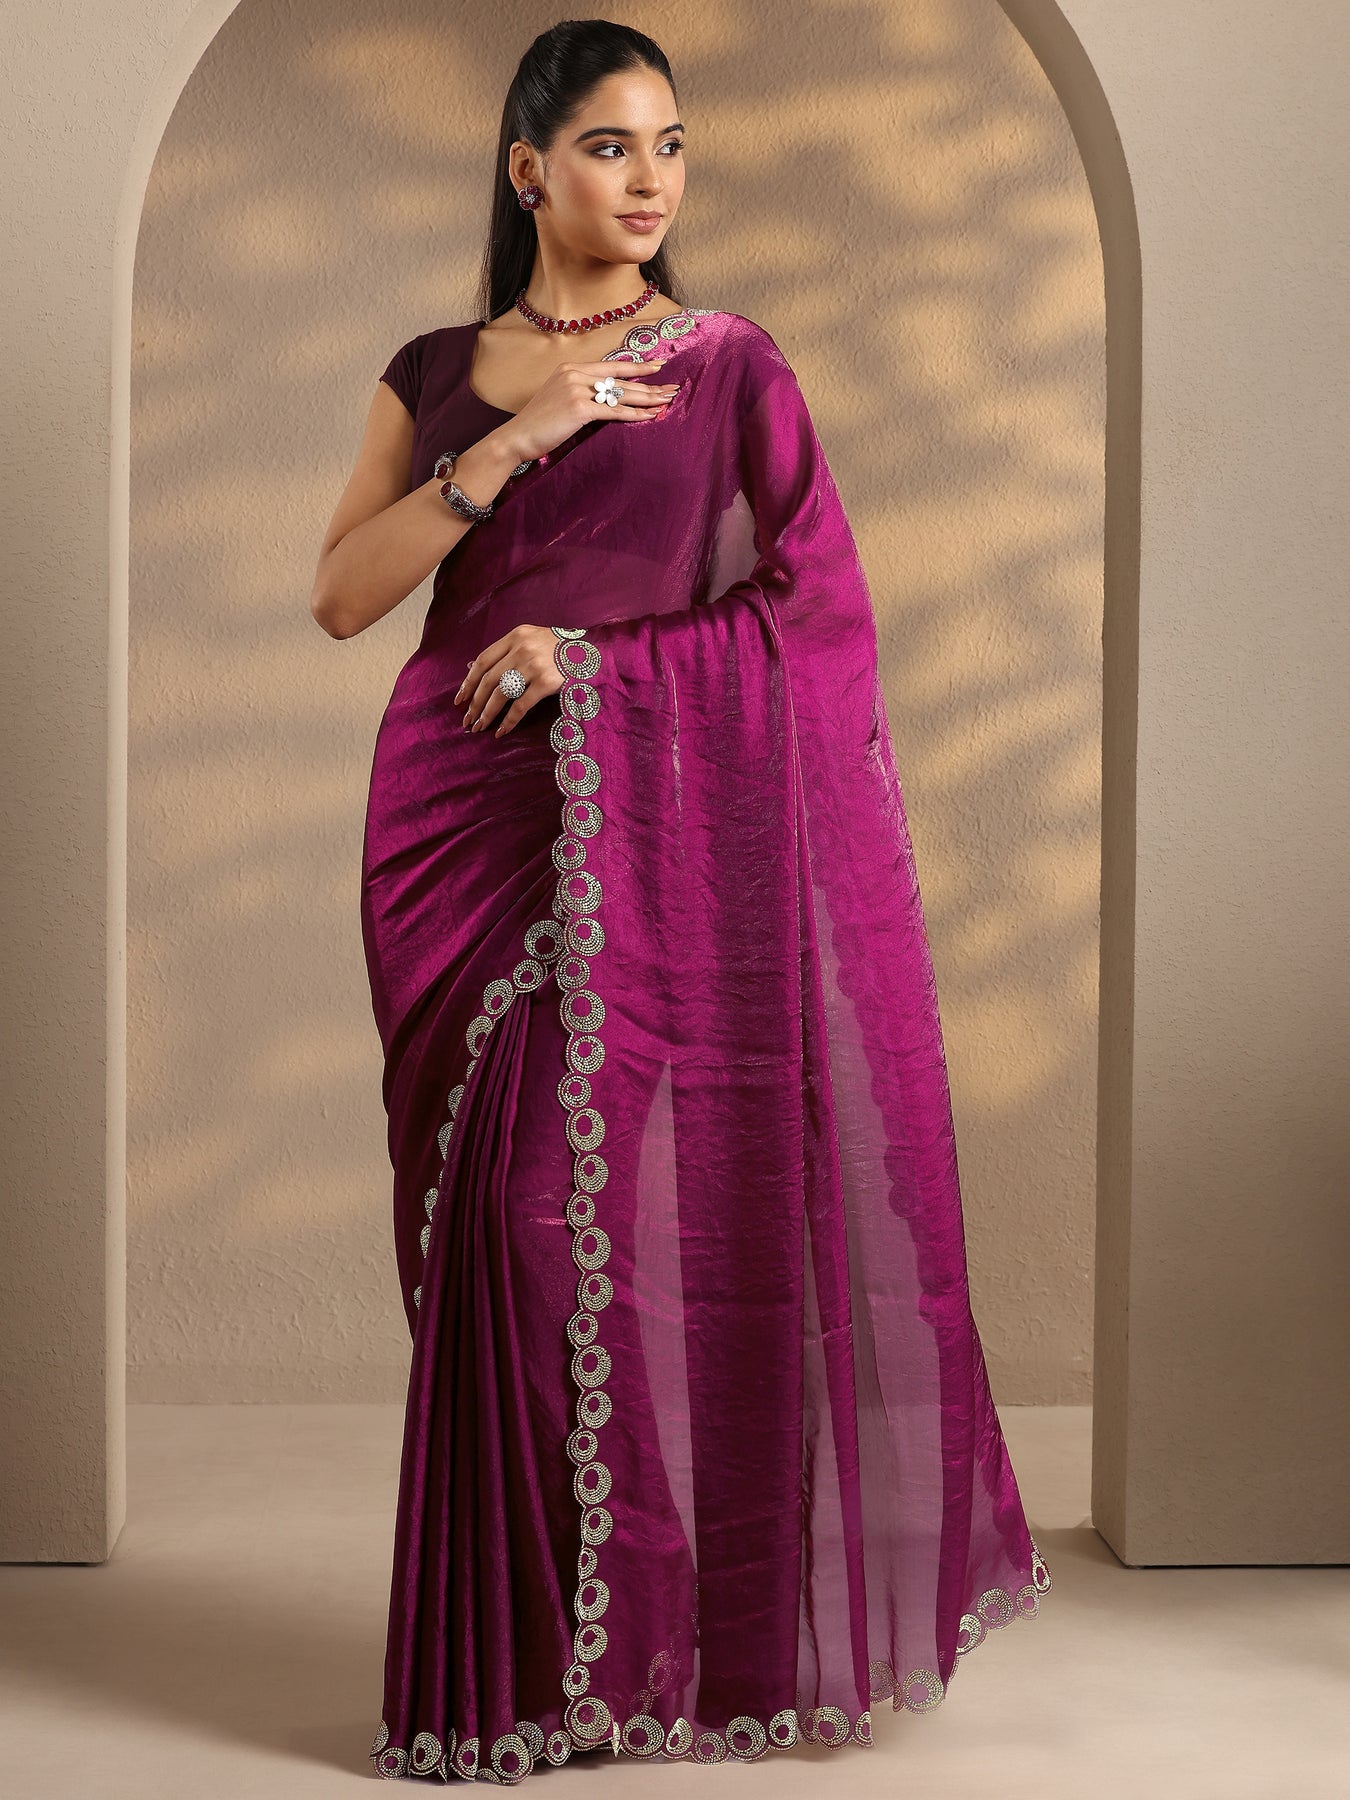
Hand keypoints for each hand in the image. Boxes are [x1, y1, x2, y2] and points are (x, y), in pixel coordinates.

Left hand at [454, 625, 566, 736]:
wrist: (595, 651)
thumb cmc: (561, 648)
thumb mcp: (531, 640)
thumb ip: (505, 652)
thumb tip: (471, 667)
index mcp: (516, 636)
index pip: (483, 660)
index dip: (468, 682)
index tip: (459, 700)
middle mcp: (522, 648)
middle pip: (488, 679)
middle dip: (475, 702)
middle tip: (467, 720)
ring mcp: (535, 665)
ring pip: (501, 693)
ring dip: (487, 713)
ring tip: (480, 727)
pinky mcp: (547, 682)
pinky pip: (521, 705)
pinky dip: (509, 720)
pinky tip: (502, 731)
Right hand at [501, 358, 679, 462]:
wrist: (517, 437)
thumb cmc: (538, 425)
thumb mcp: (559, 400)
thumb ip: (581, 394)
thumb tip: (606, 400)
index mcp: (571, 368)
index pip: (612, 366)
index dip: (637, 367)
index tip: (657, 367)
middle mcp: (575, 373)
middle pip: (621, 380)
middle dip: (650, 385)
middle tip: (673, 389)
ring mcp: (577, 389)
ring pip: (621, 394)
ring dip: (647, 399)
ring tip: (667, 401)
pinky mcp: (579, 408)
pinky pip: (613, 411)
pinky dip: (634, 414)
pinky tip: (650, 416)